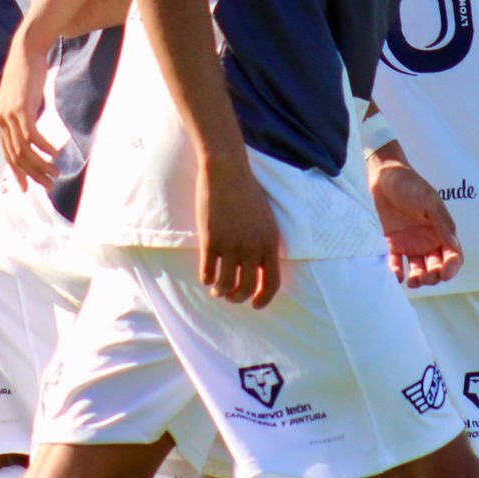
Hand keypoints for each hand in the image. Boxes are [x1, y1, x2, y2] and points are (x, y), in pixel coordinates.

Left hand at [0, 31, 58, 189]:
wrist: (26, 50)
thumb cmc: (27, 75)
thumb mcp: (21, 100)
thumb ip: (23, 118)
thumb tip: (31, 134)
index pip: (7, 155)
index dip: (18, 173)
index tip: (28, 188)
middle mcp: (1, 121)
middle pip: (16, 157)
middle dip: (33, 174)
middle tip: (49, 185)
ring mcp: (10, 115)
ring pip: (24, 149)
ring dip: (41, 164)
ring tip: (56, 172)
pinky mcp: (21, 108)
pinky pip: (32, 135)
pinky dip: (44, 147)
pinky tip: (55, 153)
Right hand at [197, 153, 280, 307]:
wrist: (227, 172)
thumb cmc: (247, 193)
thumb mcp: (266, 220)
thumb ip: (265, 244)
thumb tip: (260, 271)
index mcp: (270, 243)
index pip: (272, 283)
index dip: (263, 299)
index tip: (254, 305)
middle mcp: (252, 248)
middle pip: (246, 288)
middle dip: (238, 298)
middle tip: (230, 296)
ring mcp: (231, 245)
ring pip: (225, 285)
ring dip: (221, 292)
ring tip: (217, 290)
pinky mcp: (211, 240)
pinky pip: (208, 272)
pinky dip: (206, 279)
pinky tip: (206, 276)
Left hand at [369, 152, 462, 288]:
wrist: (383, 175)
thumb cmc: (411, 185)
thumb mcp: (430, 202)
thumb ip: (442, 224)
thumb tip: (454, 248)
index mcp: (442, 232)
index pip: (453, 256)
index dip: (452, 268)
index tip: (444, 275)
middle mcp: (428, 241)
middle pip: (436, 267)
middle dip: (433, 276)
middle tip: (424, 277)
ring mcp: (410, 244)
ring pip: (418, 269)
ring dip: (418, 279)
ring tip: (412, 281)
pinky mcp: (392, 244)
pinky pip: (396, 263)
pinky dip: (397, 272)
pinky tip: (396, 276)